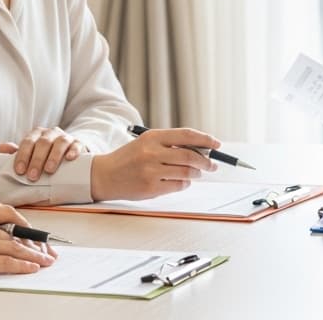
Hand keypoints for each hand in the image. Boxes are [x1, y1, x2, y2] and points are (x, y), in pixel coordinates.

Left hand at [0, 126, 84, 180]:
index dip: (22, 156)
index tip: (19, 171)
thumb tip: (0, 148)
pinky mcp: (79, 143)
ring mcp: (65, 137)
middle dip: (36, 160)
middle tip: (32, 176)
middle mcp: (50, 133)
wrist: (69, 153)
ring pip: (59, 143)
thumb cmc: (46, 155)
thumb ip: (17, 151)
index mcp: (36, 134)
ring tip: (49, 171)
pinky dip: (73, 151)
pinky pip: (76, 145)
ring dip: (53, 156)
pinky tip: (70, 159)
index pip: (27, 142)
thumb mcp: (31, 153)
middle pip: (43, 143)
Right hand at [0, 198, 55, 276]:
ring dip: (34, 255)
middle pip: (17, 233)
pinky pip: (7, 262)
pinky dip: (23, 265)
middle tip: (48, 250)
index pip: (9, 213)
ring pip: (16, 247)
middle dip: (36, 243)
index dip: (26, 224)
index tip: (35, 233)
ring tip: (46, 261)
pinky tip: (32, 268)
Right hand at [90, 127, 218, 200]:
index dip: (205, 139)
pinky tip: (182, 182)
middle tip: (212, 165)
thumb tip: (201, 149)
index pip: (187, 135)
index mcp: (153, 137)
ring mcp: (151, 171)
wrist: (104, 175)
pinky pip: (178, 186)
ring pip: (187, 172)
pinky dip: (185, 184)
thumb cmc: (129, 158)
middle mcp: (152, 152)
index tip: (217, 144)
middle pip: (191, 156)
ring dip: (196, 174)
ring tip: (196, 174)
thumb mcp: (146, 143)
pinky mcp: (151, 188)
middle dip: (206, 161)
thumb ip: (170, 144)